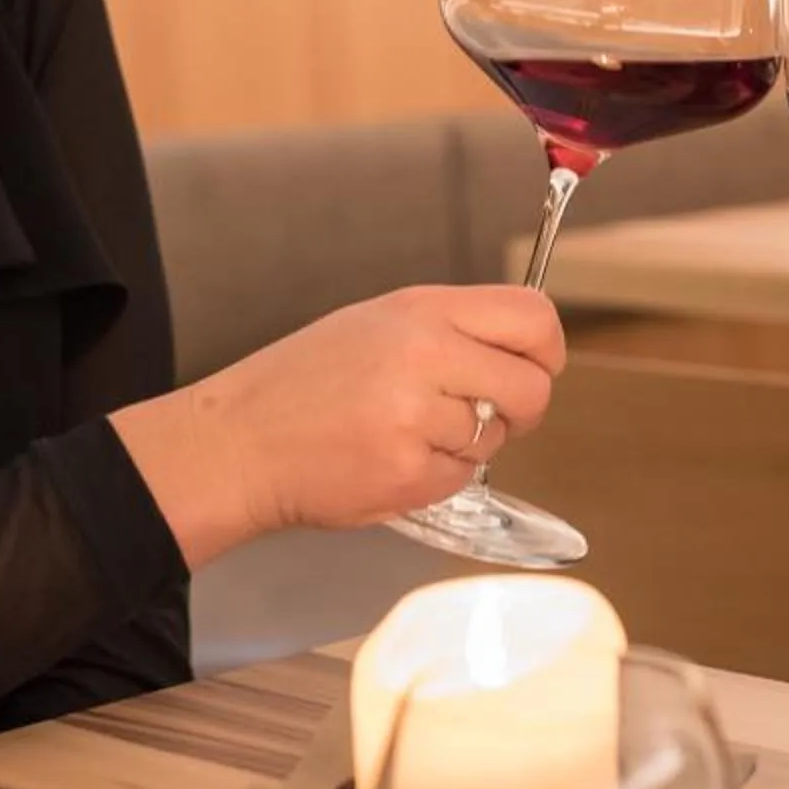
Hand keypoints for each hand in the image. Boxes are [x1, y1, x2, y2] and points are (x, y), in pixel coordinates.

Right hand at [113, 285, 565, 564]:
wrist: (241, 441)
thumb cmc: (307, 381)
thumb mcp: (379, 323)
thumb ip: (452, 330)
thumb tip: (525, 351)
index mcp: (422, 309)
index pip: (531, 316)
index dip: (546, 349)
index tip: (536, 366)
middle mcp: (425, 354)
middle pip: (531, 386)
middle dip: (522, 410)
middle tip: (489, 415)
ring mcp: (416, 416)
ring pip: (493, 437)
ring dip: (466, 444)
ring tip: (406, 432)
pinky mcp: (407, 472)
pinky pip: (461, 478)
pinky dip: (437, 477)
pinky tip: (390, 459)